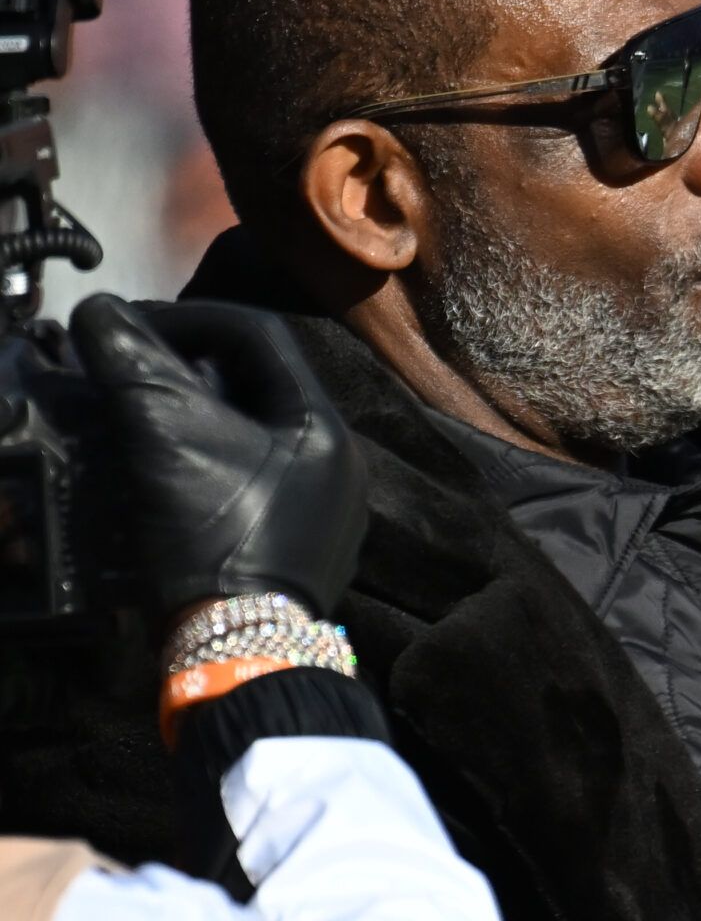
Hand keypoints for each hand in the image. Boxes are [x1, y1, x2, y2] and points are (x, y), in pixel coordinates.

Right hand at [68, 295, 367, 615]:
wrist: (240, 651)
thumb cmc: (214, 534)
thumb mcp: (167, 438)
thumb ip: (135, 366)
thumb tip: (101, 312)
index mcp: (322, 423)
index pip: (259, 337)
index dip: (189, 319)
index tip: (129, 328)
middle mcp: (337, 460)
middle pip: (257, 386)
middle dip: (187, 369)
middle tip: (128, 372)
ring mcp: (324, 509)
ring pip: (253, 436)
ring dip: (193, 419)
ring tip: (137, 421)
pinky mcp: (300, 551)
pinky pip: (254, 485)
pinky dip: (208, 467)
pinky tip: (165, 480)